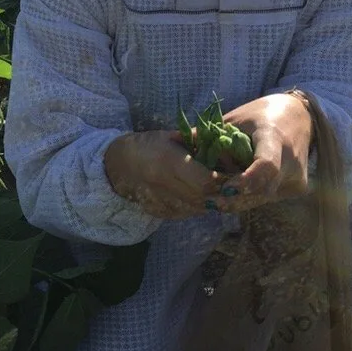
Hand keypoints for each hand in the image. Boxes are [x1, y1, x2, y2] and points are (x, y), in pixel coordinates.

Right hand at [104, 130, 223, 219]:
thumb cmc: (148, 145)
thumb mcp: (172, 136)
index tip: (233, 174)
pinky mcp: (159, 212)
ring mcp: (160, 201)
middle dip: (221, 193)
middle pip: (205, 197)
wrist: (118, 164)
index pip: (206, 180)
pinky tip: (199, 195)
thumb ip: (197, 142)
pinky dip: (198, 206)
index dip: (223, 180)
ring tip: (218, 190)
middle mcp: (164, 184)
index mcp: (169, 161)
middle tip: (232, 185)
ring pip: (198, 209)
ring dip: (212, 201)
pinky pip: (187, 213)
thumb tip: (226, 143)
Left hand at [214, 92, 313, 212]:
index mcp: (274, 137)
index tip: (226, 189)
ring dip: (240, 200)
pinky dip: (251, 196)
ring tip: (216, 201)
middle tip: (210, 202)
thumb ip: (208, 134)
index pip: (266, 166)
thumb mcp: (235, 119)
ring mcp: (297, 176)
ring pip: (264, 197)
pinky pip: (269, 197)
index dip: (246, 181)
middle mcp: (290, 160)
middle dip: (234, 197)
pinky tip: (234, 195)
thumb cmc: (260, 115)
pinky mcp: (297, 187)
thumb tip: (175, 141)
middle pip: (261, 189)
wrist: (300, 117)